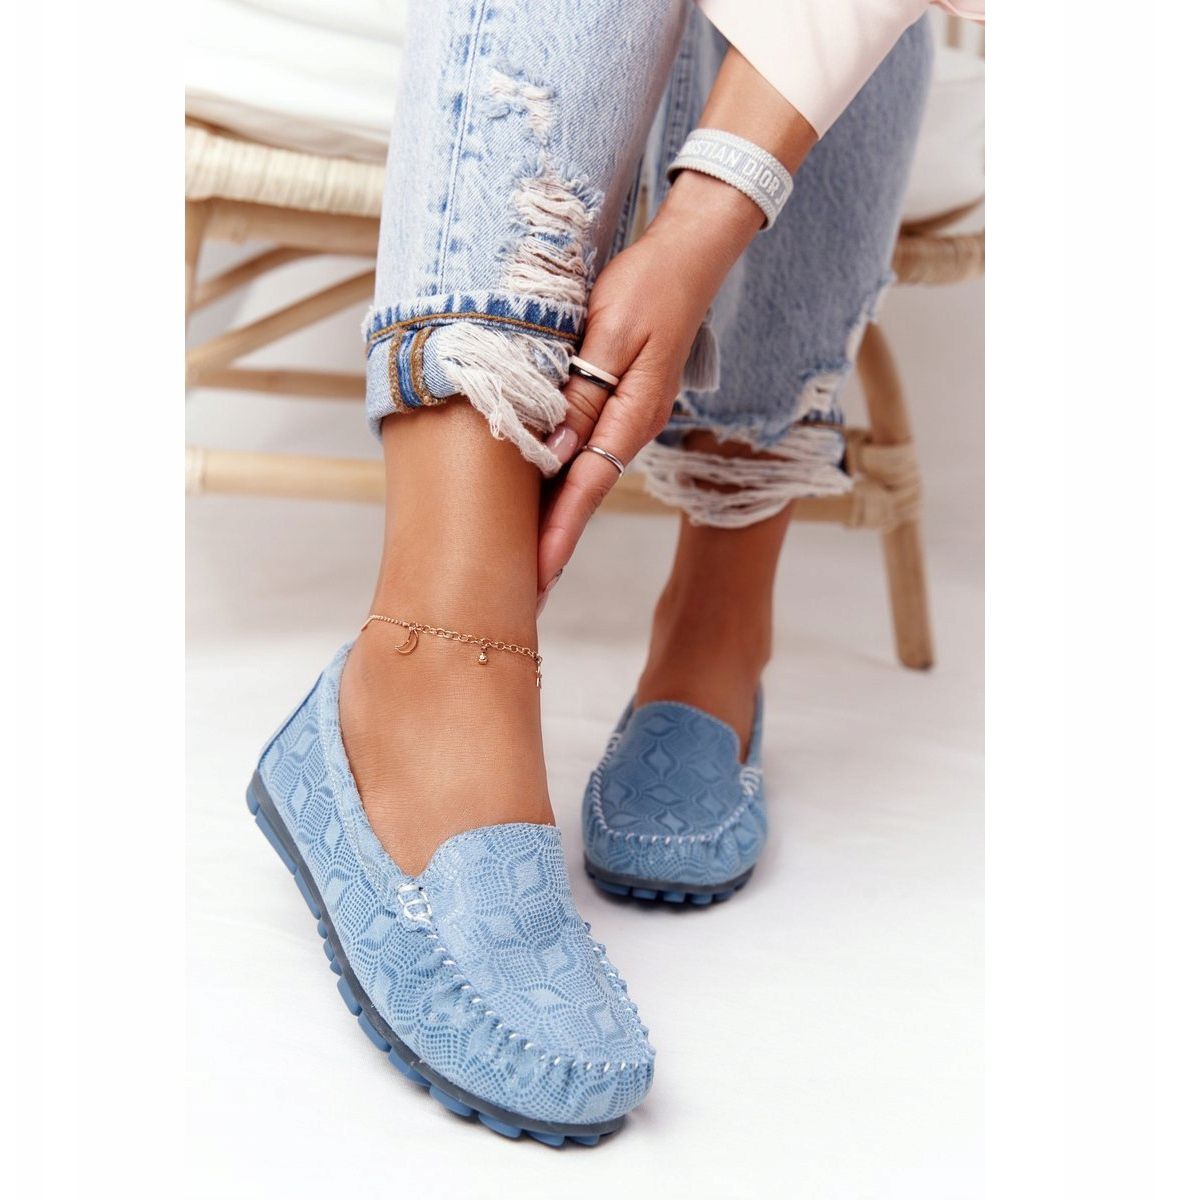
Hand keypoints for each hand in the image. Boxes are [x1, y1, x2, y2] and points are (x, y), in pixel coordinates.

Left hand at [536, 171, 762, 595]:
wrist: (688, 257)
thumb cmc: (647, 287)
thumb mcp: (610, 335)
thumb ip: (583, 395)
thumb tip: (555, 453)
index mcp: (632, 416)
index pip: (587, 489)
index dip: (559, 535)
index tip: (537, 578)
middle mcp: (632, 427)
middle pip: (585, 496)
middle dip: (555, 545)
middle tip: (525, 593)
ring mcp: (630, 418)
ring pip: (585, 477)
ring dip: (558, 518)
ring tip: (529, 561)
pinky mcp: (622, 403)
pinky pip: (588, 452)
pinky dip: (565, 482)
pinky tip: (545, 498)